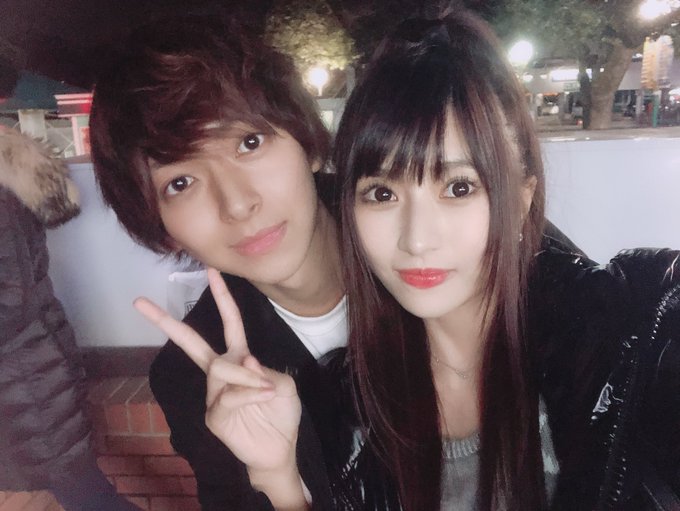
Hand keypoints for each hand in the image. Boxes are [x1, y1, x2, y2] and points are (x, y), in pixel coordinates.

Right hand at [133, 268, 301, 473]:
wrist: (280, 448)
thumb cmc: (280, 413)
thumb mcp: (284, 384)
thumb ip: (265, 370)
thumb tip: (245, 360)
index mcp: (239, 357)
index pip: (229, 323)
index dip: (222, 298)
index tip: (211, 271)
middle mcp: (221, 372)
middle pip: (191, 342)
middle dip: (165, 322)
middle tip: (138, 301)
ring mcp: (213, 394)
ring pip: (221, 368)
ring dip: (248, 377)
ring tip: (267, 390)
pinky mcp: (213, 415)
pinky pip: (228, 395)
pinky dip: (249, 393)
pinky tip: (262, 397)